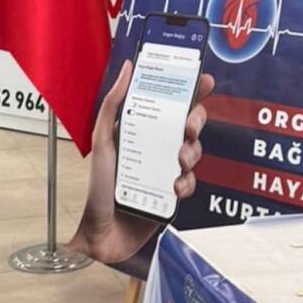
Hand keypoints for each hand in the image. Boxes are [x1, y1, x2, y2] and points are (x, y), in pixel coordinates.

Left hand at [69, 60, 212, 266]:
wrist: (102, 233)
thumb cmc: (98, 188)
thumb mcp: (102, 140)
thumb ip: (114, 104)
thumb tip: (128, 69)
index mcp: (141, 129)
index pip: (170, 103)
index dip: (191, 91)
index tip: (204, 81)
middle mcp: (156, 146)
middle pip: (189, 124)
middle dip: (196, 121)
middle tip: (188, 126)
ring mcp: (166, 169)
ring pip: (194, 151)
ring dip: (192, 152)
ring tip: (178, 161)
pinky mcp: (174, 193)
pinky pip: (191, 182)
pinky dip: (186, 183)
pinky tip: (174, 188)